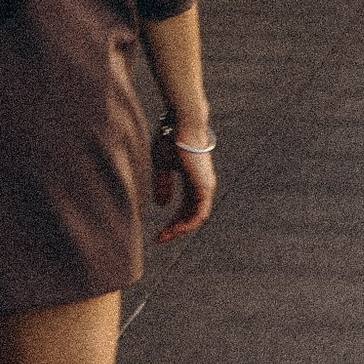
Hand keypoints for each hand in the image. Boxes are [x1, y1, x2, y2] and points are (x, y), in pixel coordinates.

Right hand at [149, 120, 216, 242]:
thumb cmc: (171, 138)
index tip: (158, 231)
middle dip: (175, 229)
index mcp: (192, 180)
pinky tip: (175, 229)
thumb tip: (162, 205)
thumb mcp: (162, 165)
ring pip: (195, 217)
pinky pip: (199, 213)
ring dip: (180, 229)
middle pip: (190, 215)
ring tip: (164, 236)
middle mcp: (201, 185)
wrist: (182, 124)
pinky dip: (187, 224)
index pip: (184, 208)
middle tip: (159, 239)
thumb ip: (162, 184)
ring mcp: (204, 186)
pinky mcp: (204, 186)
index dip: (172, 221)